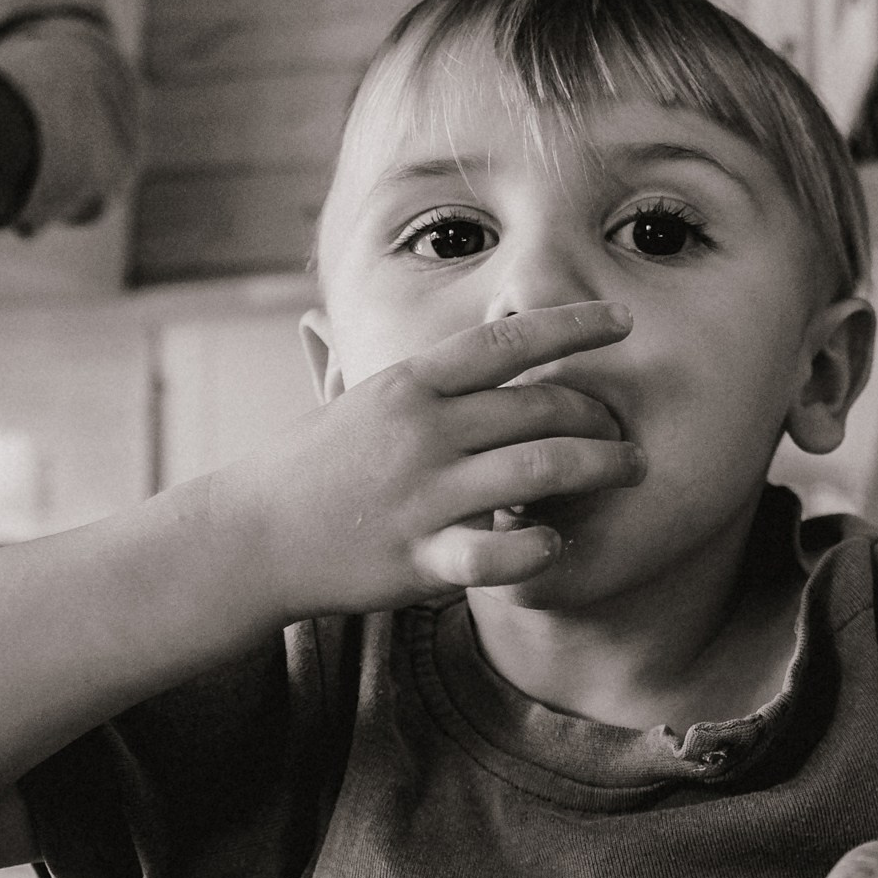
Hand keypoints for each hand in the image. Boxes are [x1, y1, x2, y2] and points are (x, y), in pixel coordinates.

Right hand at [218, 301, 644, 618]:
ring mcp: (423, 495)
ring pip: (541, 470)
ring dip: (601, 468)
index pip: (507, 342)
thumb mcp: (349, 398)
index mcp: (410, 384)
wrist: (247, 538)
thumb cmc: (308, 466)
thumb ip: (394, 367)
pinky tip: (557, 542)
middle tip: (625, 429)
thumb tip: (356, 319)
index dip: (573, 327)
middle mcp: (423, 432)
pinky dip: (539, 547)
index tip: (623, 322)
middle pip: (541, 408)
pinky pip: (500, 553)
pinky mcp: (420, 558)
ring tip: (630, 469)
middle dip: (600, 416)